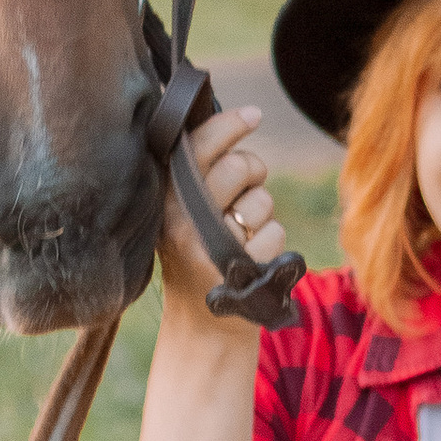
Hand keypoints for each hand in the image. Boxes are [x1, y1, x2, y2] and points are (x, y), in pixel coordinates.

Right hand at [157, 103, 285, 311]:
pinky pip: (275, 234)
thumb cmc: (199, 256)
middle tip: (244, 193)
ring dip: (262, 217)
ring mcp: (207, 246)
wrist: (201, 327)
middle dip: (253, 174)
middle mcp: (180, 219)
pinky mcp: (235, 271)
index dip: (230, 124)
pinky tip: (252, 263)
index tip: (254, 114)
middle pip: (239, 167)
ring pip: (261, 201)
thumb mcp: (186, 213)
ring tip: (240, 238)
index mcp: (166, 198)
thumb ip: (203, 173)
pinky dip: (272, 246)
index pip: (198, 145)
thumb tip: (236, 118)